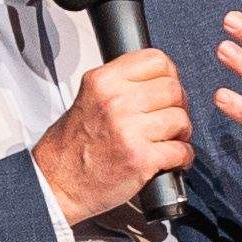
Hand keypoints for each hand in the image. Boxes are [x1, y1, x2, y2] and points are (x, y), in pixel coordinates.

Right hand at [31, 45, 192, 223]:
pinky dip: (183, 157)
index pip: (156, 60)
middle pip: (173, 89)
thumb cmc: (72, 146)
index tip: (167, 89)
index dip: (169, 75)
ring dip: (182, 132)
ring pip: (180, 119)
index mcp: (103, 81)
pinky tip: (172, 159)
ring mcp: (129, 130)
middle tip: (171, 118)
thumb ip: (120, 85)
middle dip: (179, 106)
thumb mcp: (89, 97)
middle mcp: (116, 101)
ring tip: (170, 140)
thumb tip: (159, 80)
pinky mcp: (141, 159)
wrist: (57, 182)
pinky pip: (181, 150)